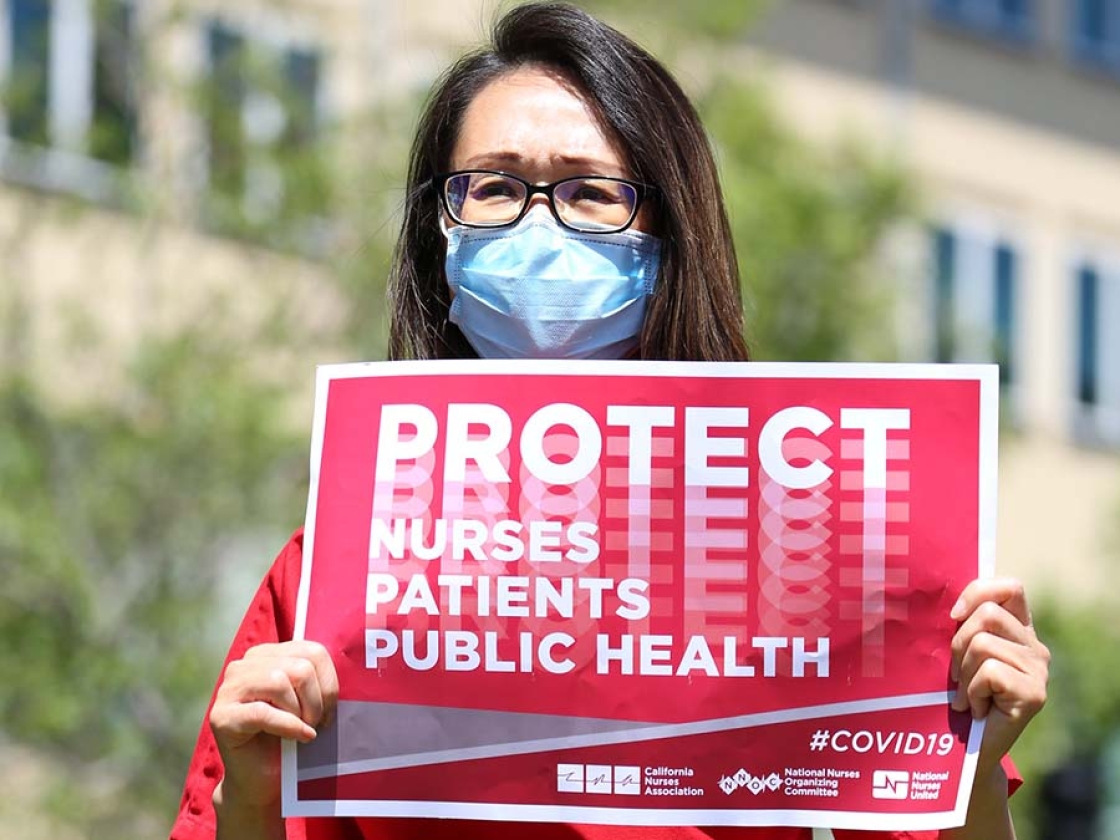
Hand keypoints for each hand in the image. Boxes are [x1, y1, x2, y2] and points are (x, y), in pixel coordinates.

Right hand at [209, 640, 338, 807]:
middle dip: (316, 700)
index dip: (329, 682)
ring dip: (300, 712)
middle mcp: (243, 666)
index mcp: (266, 654)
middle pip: (299, 667)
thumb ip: (317, 678)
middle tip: (317, 723)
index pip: (312, 650)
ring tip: (304, 729)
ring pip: (279, 682)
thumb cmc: (289, 737)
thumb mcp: (306, 700)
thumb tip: (352, 668)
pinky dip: (288, 726)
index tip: (329, 710)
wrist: (262, 781)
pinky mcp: (221, 716)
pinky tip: (300, 737)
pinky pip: (263, 712)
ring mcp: (228, 690)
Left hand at [949, 578, 1048, 775]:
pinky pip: (989, 673)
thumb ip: (962, 626)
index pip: (1010, 587)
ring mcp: (1039, 671)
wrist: (968, 749)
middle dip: (958, 643)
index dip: (978, 592)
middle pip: (988, 615)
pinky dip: (973, 691)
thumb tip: (940, 601)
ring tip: (967, 696)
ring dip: (963, 673)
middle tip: (956, 674)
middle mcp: (1035, 647)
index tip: (953, 617)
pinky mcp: (1035, 694)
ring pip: (983, 644)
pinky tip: (978, 709)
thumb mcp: (959, 653)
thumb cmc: (958, 694)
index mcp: (1018, 631)